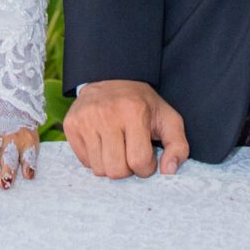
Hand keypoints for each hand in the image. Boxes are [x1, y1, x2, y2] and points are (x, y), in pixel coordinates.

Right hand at [65, 80, 188, 178]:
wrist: (112, 78)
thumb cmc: (142, 104)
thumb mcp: (168, 119)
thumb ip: (178, 146)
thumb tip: (168, 171)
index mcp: (134, 111)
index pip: (139, 162)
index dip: (147, 167)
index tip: (147, 155)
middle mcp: (106, 114)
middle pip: (116, 170)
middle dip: (128, 169)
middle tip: (130, 152)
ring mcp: (86, 119)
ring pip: (99, 170)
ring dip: (111, 165)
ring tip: (117, 147)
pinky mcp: (71, 125)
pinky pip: (85, 162)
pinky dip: (96, 159)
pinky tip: (103, 143)